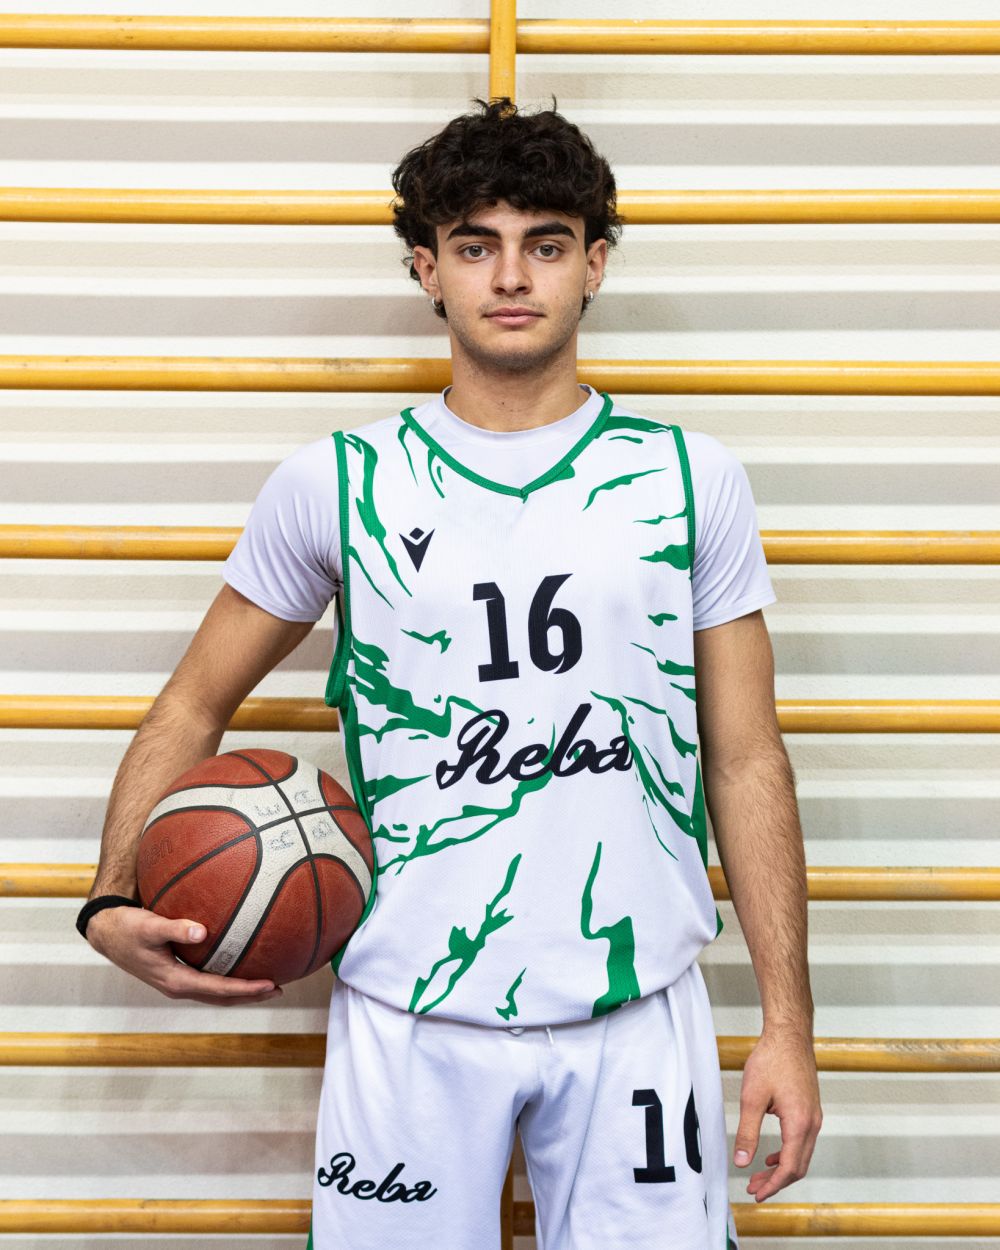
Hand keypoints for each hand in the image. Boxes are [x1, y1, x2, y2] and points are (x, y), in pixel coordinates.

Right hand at [85, 905, 282, 1004]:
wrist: (106, 932)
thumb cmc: (127, 927)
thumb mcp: (149, 925)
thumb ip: (175, 928)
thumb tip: (203, 931)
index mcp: (175, 981)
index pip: (218, 989)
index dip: (246, 989)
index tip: (270, 984)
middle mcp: (178, 986)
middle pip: (221, 997)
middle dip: (250, 996)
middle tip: (279, 989)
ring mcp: (176, 982)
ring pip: (215, 992)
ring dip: (240, 991)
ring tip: (266, 984)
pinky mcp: (175, 973)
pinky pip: (208, 980)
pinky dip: (226, 978)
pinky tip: (240, 963)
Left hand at [733, 1024, 821, 1201]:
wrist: (789, 1035)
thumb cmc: (772, 1060)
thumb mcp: (752, 1098)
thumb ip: (747, 1132)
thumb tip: (741, 1161)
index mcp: (799, 1123)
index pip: (789, 1167)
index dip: (772, 1185)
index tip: (756, 1194)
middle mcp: (812, 1123)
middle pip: (798, 1166)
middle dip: (776, 1182)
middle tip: (753, 1188)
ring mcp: (814, 1116)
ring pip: (801, 1155)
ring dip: (781, 1169)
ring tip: (759, 1176)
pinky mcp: (810, 1109)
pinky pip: (802, 1141)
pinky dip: (787, 1154)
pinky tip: (771, 1156)